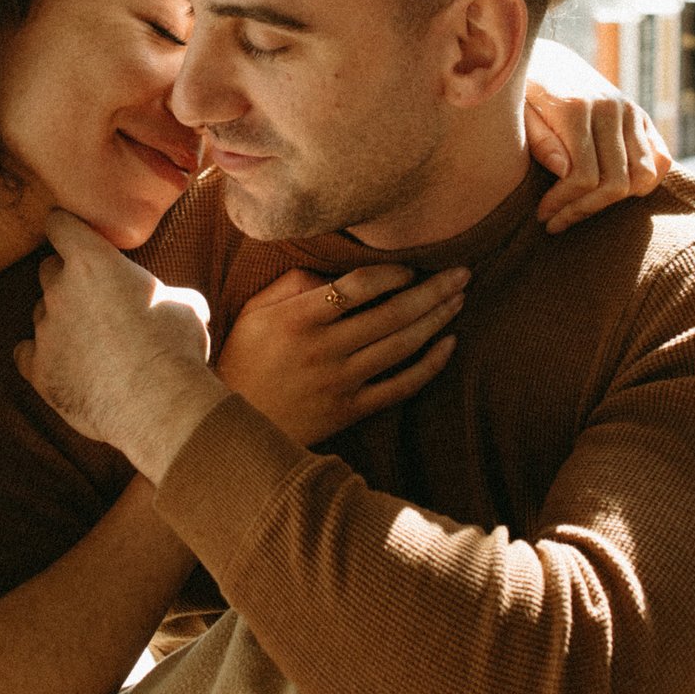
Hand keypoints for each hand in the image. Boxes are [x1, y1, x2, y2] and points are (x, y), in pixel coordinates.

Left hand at [14, 211, 230, 480]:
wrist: (158, 403)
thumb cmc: (175, 347)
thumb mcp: (185, 305)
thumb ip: (165, 294)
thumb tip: (179, 303)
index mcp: (92, 262)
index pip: (60, 225)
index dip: (66, 227)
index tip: (72, 233)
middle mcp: (59, 290)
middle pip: (47, 270)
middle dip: (66, 278)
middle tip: (93, 298)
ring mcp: (44, 330)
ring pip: (41, 313)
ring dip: (60, 320)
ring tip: (91, 343)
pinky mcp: (37, 369)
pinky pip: (26, 353)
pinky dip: (42, 356)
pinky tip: (65, 365)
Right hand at [216, 264, 466, 446]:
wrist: (232, 427)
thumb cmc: (245, 358)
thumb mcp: (255, 312)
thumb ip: (295, 283)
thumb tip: (339, 272)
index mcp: (298, 319)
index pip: (357, 286)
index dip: (392, 272)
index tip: (411, 266)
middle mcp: (323, 349)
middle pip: (392, 314)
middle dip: (434, 290)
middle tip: (462, 272)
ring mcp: (340, 382)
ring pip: (402, 346)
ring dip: (438, 319)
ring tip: (459, 298)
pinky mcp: (350, 411)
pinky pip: (401, 386)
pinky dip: (430, 365)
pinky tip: (449, 344)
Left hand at [525, 79, 672, 232]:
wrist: (547, 60)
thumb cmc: (524, 94)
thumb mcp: (517, 113)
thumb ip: (539, 141)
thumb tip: (564, 172)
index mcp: (575, 107)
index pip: (583, 175)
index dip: (564, 204)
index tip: (544, 216)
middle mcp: (609, 108)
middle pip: (615, 181)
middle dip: (585, 209)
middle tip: (557, 221)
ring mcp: (630, 111)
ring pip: (643, 174)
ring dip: (615, 202)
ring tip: (583, 207)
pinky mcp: (641, 116)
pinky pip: (662, 158)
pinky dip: (646, 182)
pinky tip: (616, 193)